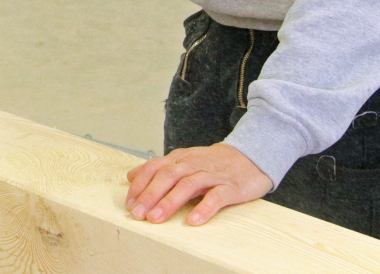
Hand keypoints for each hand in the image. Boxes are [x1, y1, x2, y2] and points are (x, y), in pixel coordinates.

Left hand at [125, 144, 272, 225]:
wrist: (249, 157)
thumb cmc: (212, 163)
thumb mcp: (183, 161)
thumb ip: (158, 169)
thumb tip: (130, 176)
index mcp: (179, 159)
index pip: (154, 168)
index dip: (140, 185)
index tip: (129, 203)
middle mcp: (192, 164)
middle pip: (167, 176)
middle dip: (150, 195)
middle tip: (137, 213)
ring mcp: (211, 175)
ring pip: (187, 185)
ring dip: (169, 202)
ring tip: (156, 218)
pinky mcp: (230, 186)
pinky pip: (216, 197)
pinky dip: (204, 208)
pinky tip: (193, 221)